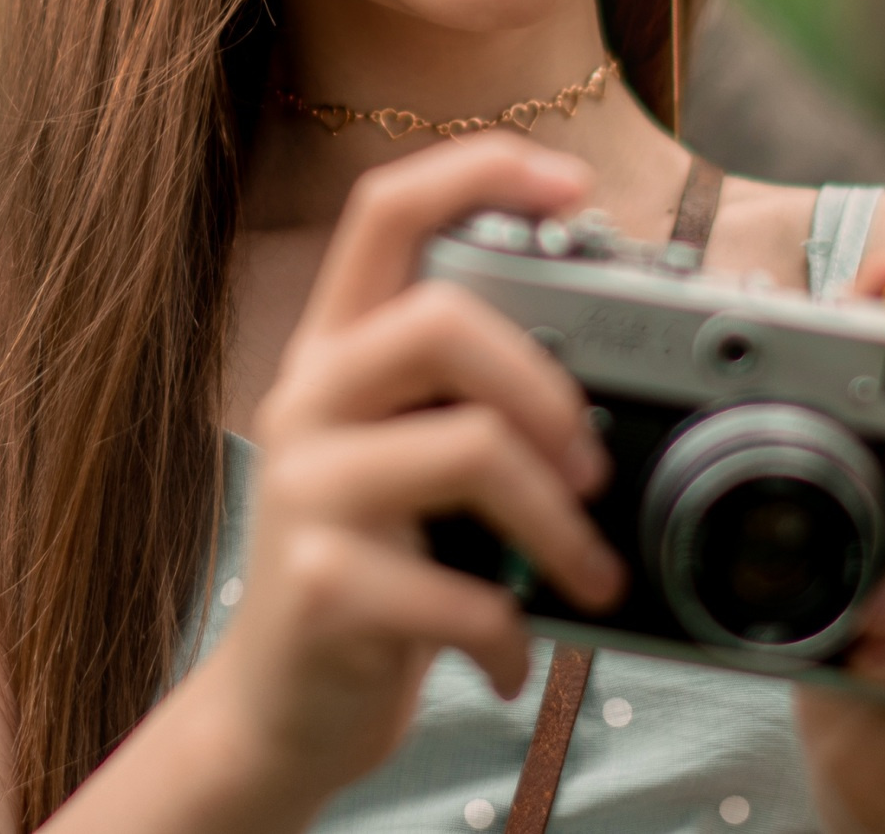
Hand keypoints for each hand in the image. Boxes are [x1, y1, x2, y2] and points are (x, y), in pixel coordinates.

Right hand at [197, 134, 623, 807]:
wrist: (274, 712)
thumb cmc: (371, 573)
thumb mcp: (400, 460)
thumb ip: (464, 397)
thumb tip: (610, 365)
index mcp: (333, 353)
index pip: (385, 211)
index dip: (479, 171)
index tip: (574, 186)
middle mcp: (308, 402)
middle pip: (437, 319)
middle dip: (547, 384)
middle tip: (590, 461)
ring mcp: (307, 492)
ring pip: (469, 448)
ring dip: (561, 521)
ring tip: (588, 574)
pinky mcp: (321, 586)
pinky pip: (462, 590)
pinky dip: (512, 631)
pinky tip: (509, 654)